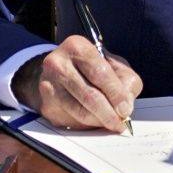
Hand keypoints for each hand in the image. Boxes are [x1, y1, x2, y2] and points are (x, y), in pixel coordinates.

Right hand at [13, 36, 141, 131]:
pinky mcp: (47, 106)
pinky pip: (71, 121)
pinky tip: (94, 121)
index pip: (100, 73)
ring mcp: (48, 86)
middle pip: (88, 95)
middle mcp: (58, 64)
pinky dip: (87, 125)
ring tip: (111, 123)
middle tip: (120, 123)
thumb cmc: (91, 67)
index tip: (126, 110)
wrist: (58, 72)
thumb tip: (125, 106)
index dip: (116, 94)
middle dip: (108, 113)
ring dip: (99, 122)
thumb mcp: (113, 64)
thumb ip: (126, 80)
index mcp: (77, 47)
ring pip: (79, 112)